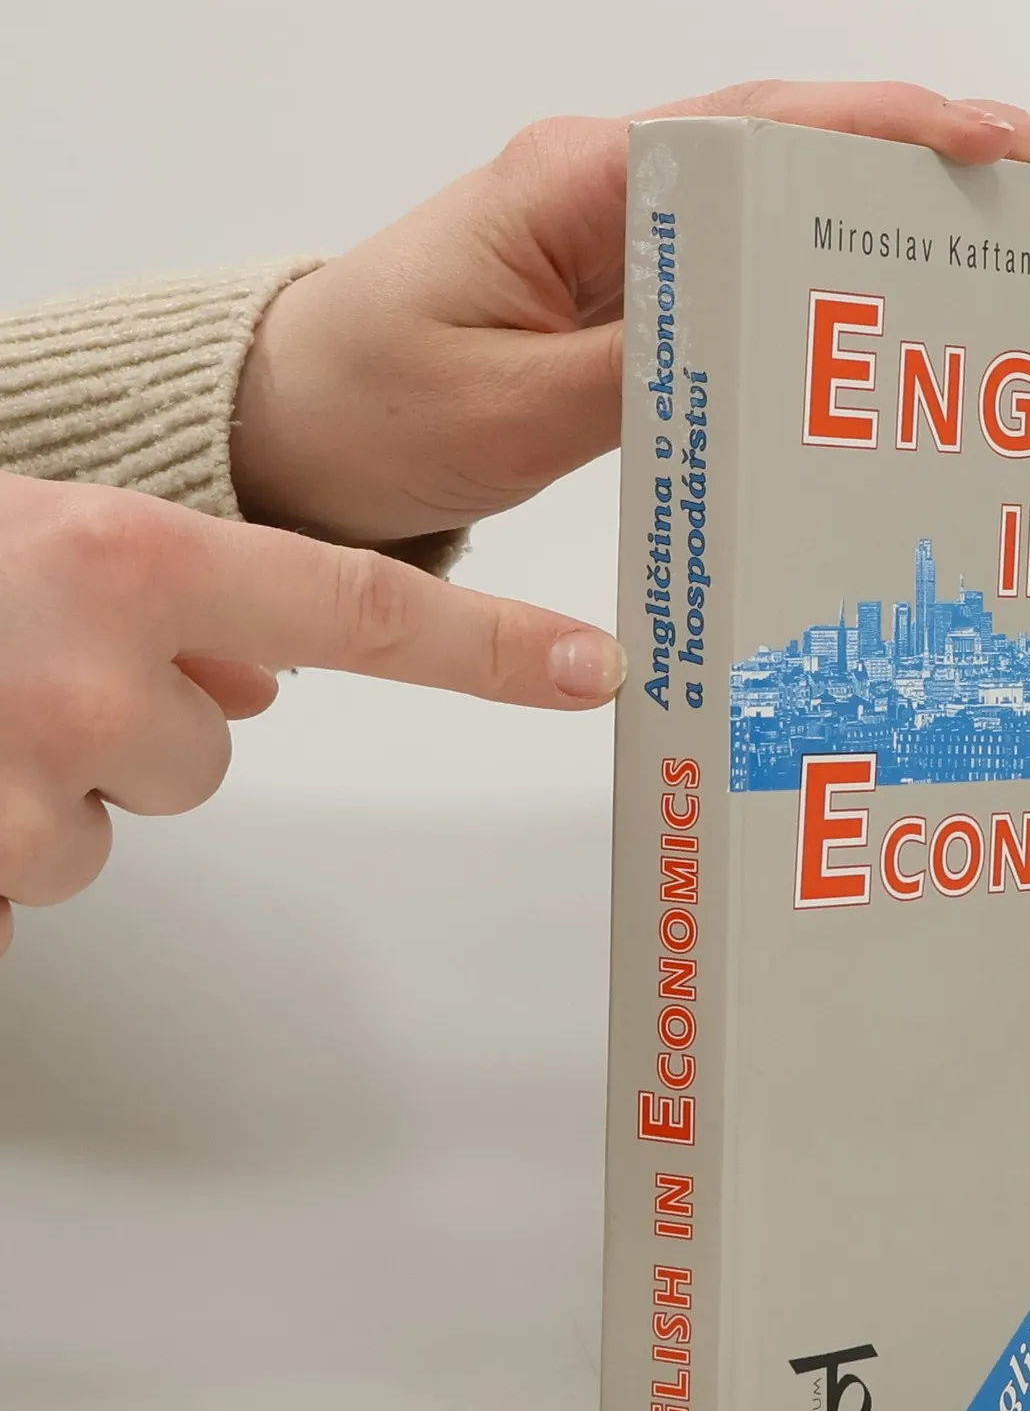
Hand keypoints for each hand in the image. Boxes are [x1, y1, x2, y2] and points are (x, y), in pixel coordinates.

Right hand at [0, 473, 624, 956]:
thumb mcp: (44, 533)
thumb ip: (173, 591)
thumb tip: (258, 682)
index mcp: (130, 560)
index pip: (359, 609)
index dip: (488, 647)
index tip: (590, 666)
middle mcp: (99, 674)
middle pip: (224, 746)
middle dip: (152, 719)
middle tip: (30, 664)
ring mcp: (37, 784)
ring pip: (139, 813)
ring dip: (69, 781)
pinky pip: (41, 877)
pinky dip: (2, 832)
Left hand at [230, 82, 1029, 547]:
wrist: (289, 431)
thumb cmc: (373, 406)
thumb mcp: (514, 410)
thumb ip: (650, 369)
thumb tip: (773, 346)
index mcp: (584, 182)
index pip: (775, 130)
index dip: (908, 131)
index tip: (1015, 146)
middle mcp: (612, 184)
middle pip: (804, 140)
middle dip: (940, 149)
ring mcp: (619, 231)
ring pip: (786, 195)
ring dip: (895, 206)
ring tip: (1011, 231)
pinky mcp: (623, 286)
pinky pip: (747, 260)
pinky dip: (830, 267)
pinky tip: (893, 298)